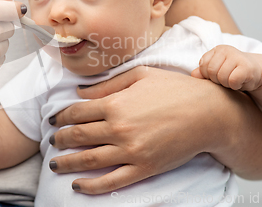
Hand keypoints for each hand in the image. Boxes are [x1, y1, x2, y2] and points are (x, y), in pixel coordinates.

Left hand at [47, 66, 228, 193]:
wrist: (209, 113)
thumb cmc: (176, 89)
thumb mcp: (140, 75)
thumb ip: (107, 84)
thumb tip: (80, 92)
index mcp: (115, 103)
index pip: (77, 113)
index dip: (60, 117)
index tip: (53, 121)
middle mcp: (119, 128)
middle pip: (78, 136)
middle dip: (60, 140)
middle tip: (52, 141)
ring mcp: (131, 150)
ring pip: (89, 160)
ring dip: (67, 163)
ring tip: (55, 164)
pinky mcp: (144, 168)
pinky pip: (111, 181)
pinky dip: (91, 186)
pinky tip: (78, 186)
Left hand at [191, 45, 261, 90]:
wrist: (255, 74)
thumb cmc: (232, 73)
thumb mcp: (216, 71)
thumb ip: (203, 72)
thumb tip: (193, 74)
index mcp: (217, 50)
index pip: (203, 65)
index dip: (208, 75)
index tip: (217, 75)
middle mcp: (227, 50)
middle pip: (211, 71)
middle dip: (217, 80)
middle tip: (226, 79)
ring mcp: (238, 57)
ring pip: (221, 77)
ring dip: (226, 84)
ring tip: (233, 80)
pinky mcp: (247, 67)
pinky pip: (232, 81)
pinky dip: (235, 86)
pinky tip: (240, 82)